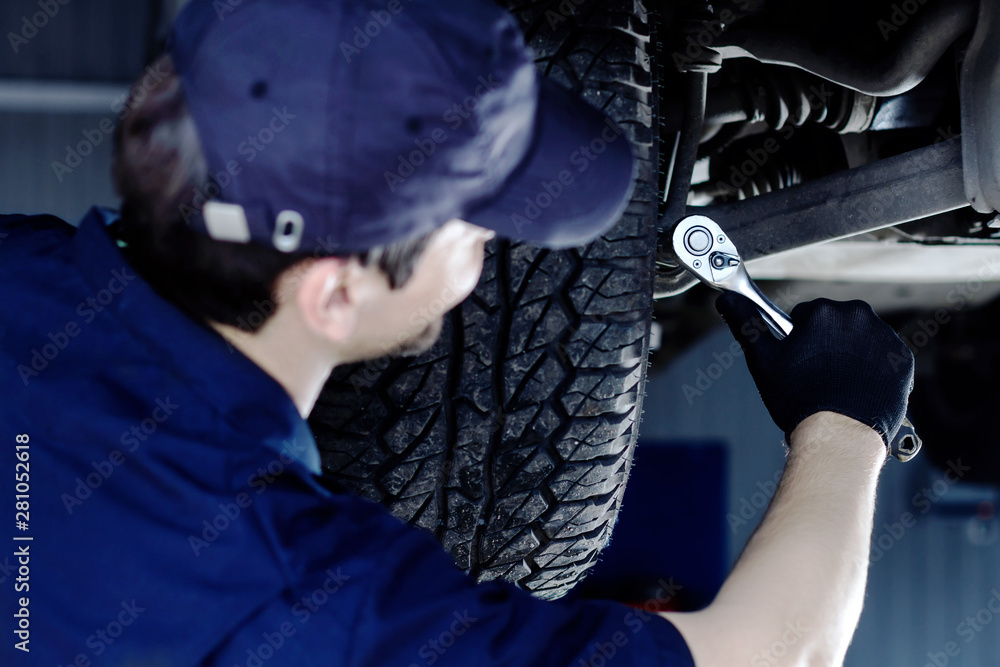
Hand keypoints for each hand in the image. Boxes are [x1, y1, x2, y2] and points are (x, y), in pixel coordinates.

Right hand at [715, 294, 914, 446]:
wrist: (840, 435)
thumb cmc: (799, 398)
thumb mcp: (762, 360)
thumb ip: (745, 323)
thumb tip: (726, 300)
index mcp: (823, 312)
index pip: (805, 316)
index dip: (797, 340)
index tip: (798, 362)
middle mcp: (858, 317)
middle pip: (834, 324)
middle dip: (825, 344)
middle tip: (815, 376)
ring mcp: (884, 338)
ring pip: (859, 339)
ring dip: (849, 355)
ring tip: (836, 386)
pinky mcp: (903, 360)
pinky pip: (882, 357)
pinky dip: (871, 370)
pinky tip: (857, 390)